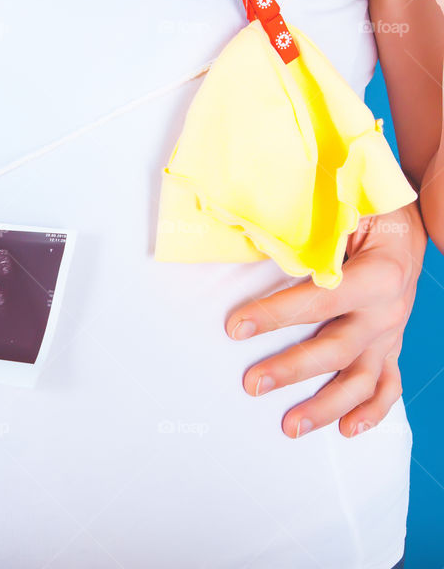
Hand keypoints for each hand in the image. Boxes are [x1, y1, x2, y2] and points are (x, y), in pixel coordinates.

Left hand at [225, 203, 425, 437]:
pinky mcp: (390, 345)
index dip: (276, 315)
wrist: (408, 225)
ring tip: (290, 427)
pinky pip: (388, 384)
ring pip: (362, 379)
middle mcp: (389, 309)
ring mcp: (391, 332)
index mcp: (378, 274)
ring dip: (327, 406)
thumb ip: (310, 231)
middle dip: (293, 370)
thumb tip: (255, 240)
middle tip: (252, 384)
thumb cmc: (367, 212)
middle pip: (338, 349)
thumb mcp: (345, 210)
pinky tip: (348, 431)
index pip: (320, 300)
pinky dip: (372, 411)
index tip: (234, 328)